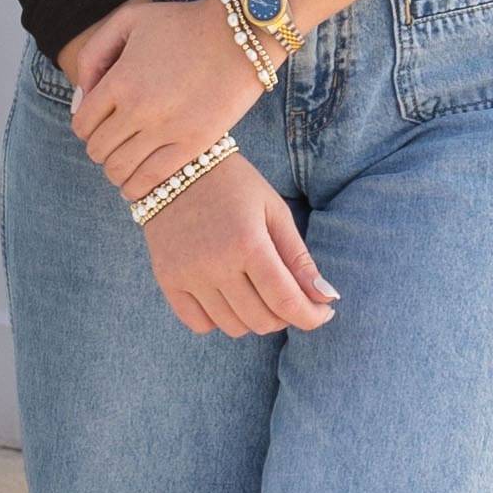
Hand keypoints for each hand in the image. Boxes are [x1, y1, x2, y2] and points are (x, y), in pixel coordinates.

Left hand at [65, 0, 266, 203]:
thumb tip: (81, 97)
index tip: (97, 124)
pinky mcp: (194, 144)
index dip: (85, 127)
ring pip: (119, 170)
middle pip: (97, 150)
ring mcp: (166, 130)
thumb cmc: (184, 24)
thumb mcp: (130, 20)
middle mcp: (138, 109)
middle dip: (99, 148)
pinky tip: (137, 183)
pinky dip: (137, 187)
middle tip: (113, 142)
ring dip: (115, 171)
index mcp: (120, 80)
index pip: (82, 124)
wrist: (241, 35)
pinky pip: (152, 179)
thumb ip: (94, 54)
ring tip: (124, 163)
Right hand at [141, 153, 336, 336]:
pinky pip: (200, 325)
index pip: (287, 302)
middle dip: (285, 316)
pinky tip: (227, 296)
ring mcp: (188, 275)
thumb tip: (326, 298)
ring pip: (233, 327)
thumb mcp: (274, 211)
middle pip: (262, 320)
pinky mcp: (167, 280)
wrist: (171, 165)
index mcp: (248, 243)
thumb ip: (299, 258)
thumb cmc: (233, 185)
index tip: (323, 312)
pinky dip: (219, 320)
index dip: (311, 316)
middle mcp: (216, 264)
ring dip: (254, 318)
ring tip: (258, 292)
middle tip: (288, 294)